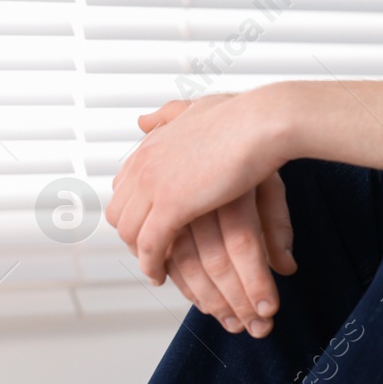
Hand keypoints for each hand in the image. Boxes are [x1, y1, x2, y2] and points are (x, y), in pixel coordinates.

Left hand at [132, 97, 297, 336]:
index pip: (124, 186)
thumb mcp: (197, 107)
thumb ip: (170, 114)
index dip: (134, 210)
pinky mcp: (172, 206)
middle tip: (151, 253)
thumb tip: (143, 120)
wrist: (262, 121)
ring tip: (156, 271)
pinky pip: (151, 246)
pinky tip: (160, 277)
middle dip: (132, 236)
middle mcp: (144, 164)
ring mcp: (153, 184)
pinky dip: (152, 266)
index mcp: (151, 143)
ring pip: (131, 233)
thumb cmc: (244, 113)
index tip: (149, 224)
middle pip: (120, 213)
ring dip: (141, 256)